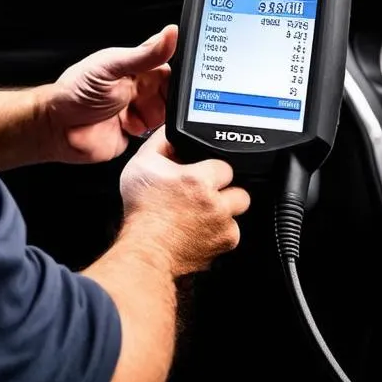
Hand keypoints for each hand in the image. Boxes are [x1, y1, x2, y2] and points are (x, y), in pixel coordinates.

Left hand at [43, 26, 177, 164]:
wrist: (57, 130)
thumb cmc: (75, 93)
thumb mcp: (111, 67)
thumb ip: (144, 54)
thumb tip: (171, 33)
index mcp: (135, 66)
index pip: (169, 66)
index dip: (177, 75)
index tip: (181, 83)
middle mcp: (139, 87)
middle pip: (171, 93)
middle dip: (167, 100)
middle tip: (149, 101)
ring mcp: (137, 110)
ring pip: (166, 114)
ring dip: (156, 117)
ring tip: (133, 113)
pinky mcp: (135, 131)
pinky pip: (156, 133)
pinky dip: (150, 133)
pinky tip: (131, 127)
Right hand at [119, 128, 249, 276]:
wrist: (145, 251)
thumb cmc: (142, 212)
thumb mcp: (142, 164)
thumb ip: (161, 141)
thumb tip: (171, 130)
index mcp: (199, 180)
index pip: (225, 166)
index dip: (211, 170)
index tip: (200, 178)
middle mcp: (216, 204)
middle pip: (239, 190)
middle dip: (225, 192)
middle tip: (205, 196)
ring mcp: (223, 226)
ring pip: (237, 213)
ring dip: (224, 212)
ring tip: (202, 214)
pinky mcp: (224, 244)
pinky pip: (231, 234)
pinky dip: (219, 233)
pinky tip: (201, 231)